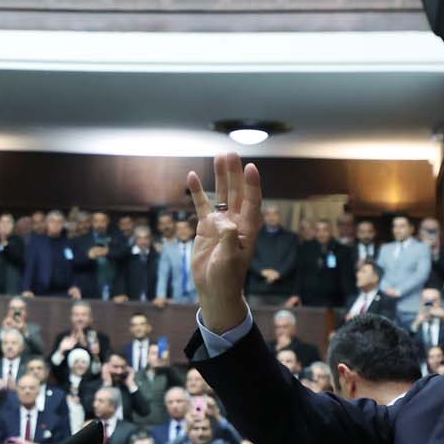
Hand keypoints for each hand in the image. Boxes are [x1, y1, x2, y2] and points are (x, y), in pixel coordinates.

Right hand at [184, 153, 263, 332]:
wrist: (215, 289)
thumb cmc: (227, 277)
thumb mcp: (230, 259)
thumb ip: (228, 237)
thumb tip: (222, 219)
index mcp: (247, 228)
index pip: (252, 201)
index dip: (252, 185)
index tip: (250, 168)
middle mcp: (236, 221)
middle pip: (236, 192)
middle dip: (234, 173)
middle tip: (230, 154)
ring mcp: (220, 222)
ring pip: (221, 194)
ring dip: (220, 177)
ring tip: (219, 157)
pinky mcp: (206, 227)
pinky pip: (201, 205)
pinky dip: (197, 192)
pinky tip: (191, 176)